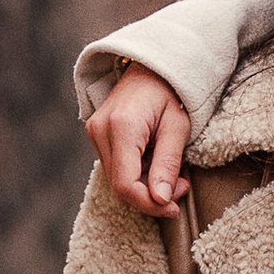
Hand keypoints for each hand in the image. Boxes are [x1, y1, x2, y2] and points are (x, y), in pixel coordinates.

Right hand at [86, 64, 191, 215]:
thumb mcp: (178, 127)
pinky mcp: (96, 135)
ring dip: (145, 187)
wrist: (150, 66)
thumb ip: (168, 164)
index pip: (126, 184)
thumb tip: (160, 199)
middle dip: (151, 197)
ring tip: (170, 172)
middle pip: (120, 187)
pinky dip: (137, 175)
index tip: (172, 208)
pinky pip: (115, 169)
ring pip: (116, 181)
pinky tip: (154, 162)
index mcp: (122, 127)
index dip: (149, 204)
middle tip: (180, 186)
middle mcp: (100, 130)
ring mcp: (94, 133)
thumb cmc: (169, 92)